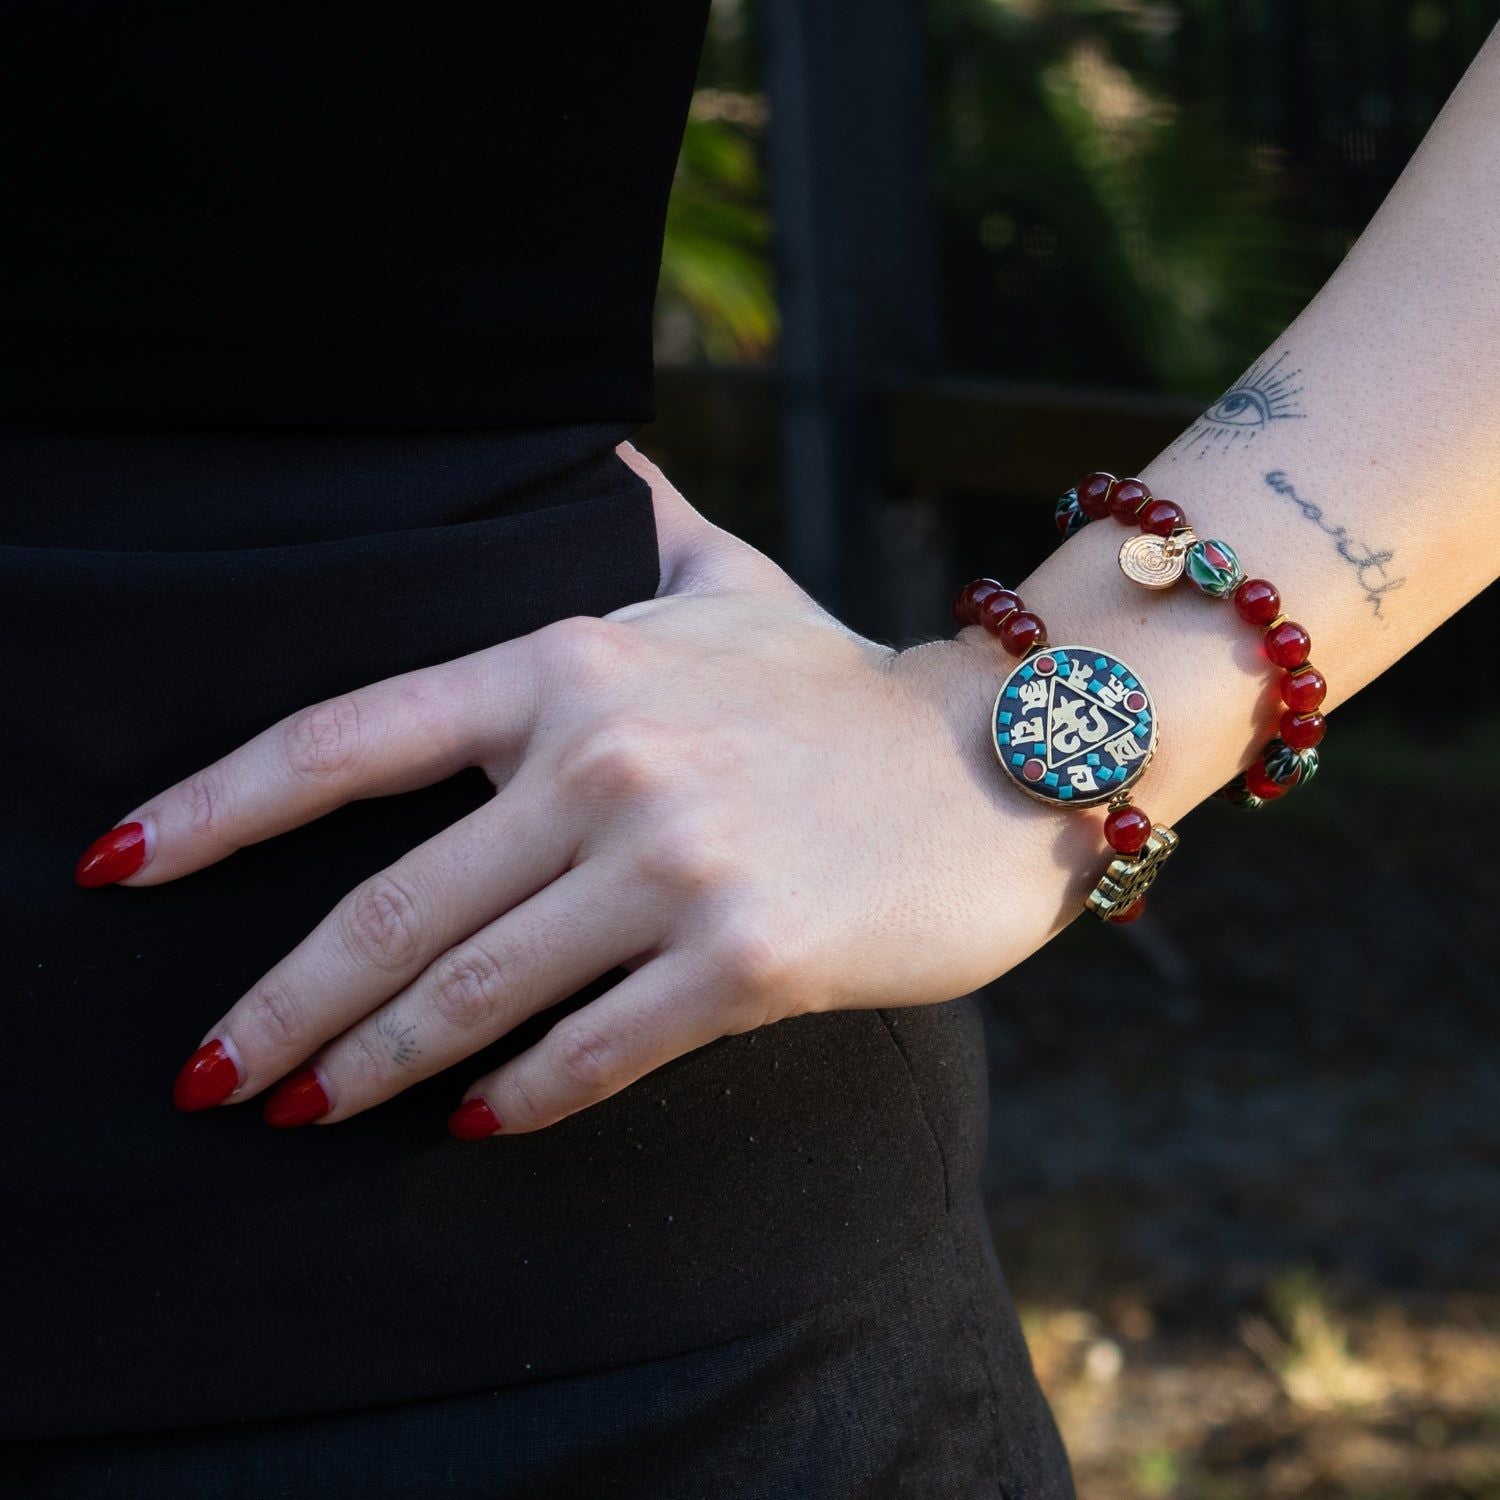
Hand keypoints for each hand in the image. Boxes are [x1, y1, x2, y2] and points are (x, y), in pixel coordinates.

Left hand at [91, 446, 1058, 1134]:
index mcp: (571, 663)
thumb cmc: (845, 688)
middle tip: (202, 1079)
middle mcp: (606, 759)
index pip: (346, 737)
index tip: (114, 869)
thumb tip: (589, 444)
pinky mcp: (746, 960)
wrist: (1005, 762)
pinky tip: (473, 1127)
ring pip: (473, 993)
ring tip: (299, 1113)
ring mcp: (675, 863)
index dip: (211, 810)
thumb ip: (644, 519)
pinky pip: (593, 1051)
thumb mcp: (732, 583)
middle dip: (276, 1006)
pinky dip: (518, 1099)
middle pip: (388, 905)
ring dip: (369, 1069)